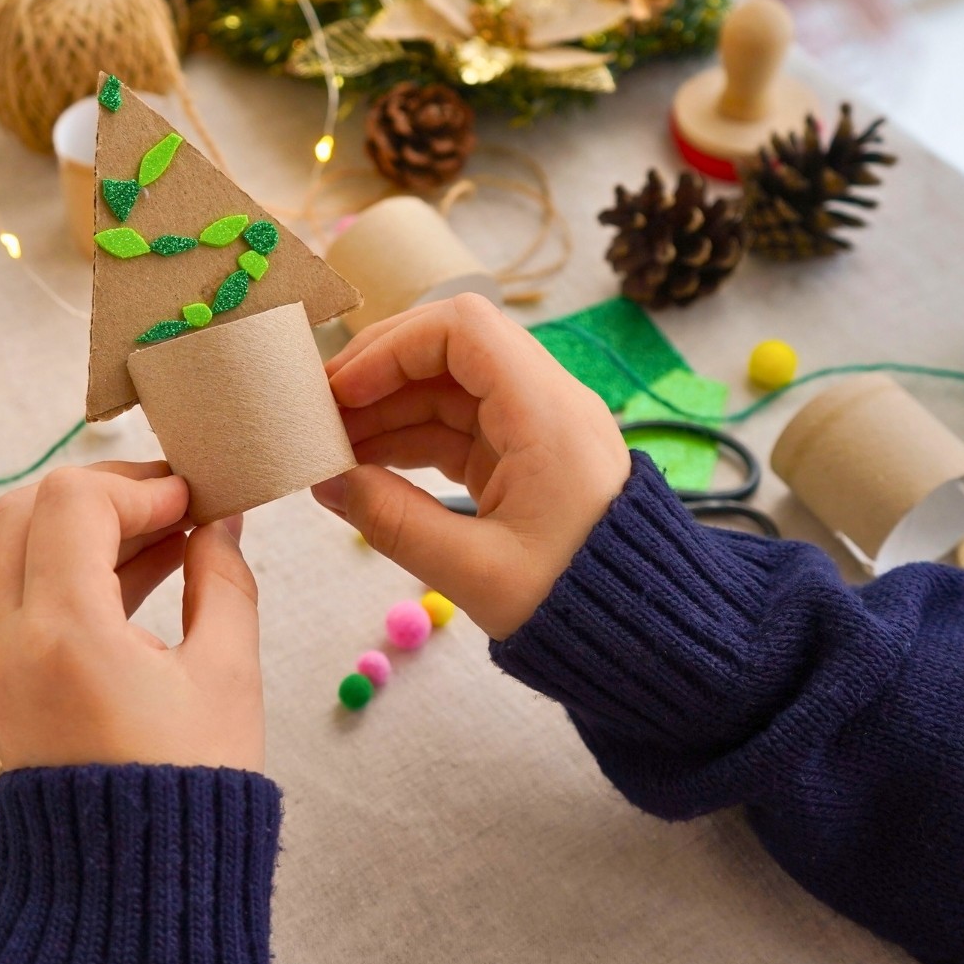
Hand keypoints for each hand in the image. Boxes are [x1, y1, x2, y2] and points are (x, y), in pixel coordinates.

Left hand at [0, 460, 263, 771]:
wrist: (133, 892)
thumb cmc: (188, 790)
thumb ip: (225, 581)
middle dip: (104, 492)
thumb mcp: (226, 676)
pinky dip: (74, 569)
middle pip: (26, 508)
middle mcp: (11, 641)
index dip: (141, 486)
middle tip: (173, 503)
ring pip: (17, 549)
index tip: (195, 500)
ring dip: (88, 527)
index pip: (76, 502)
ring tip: (172, 537)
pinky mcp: (3, 685)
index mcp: (66, 633)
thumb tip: (222, 521)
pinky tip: (145, 575)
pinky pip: (25, 596)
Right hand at [314, 294, 629, 638]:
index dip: (393, 347)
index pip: (463, 328)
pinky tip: (362, 466)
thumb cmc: (578, 606)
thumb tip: (325, 481)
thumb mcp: (477, 572)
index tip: (342, 390)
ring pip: (447, 389)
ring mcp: (535, 429)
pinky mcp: (524, 457)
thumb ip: (394, 522)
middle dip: (379, 374)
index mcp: (548, 414)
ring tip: (328, 448)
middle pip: (450, 349)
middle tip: (318, 414)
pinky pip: (456, 426)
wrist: (646, 636)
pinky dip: (407, 438)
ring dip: (386, 410)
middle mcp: (546, 404)